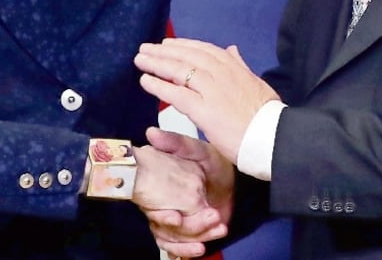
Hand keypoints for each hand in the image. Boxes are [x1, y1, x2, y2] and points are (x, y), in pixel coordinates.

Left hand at [134, 38, 279, 162]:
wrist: (274, 137)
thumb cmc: (266, 115)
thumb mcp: (256, 82)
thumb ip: (241, 66)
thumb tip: (232, 49)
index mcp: (234, 67)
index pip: (204, 50)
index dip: (183, 45)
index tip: (167, 43)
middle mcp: (222, 74)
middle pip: (187, 57)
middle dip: (164, 51)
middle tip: (145, 48)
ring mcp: (212, 91)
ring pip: (179, 71)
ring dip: (157, 63)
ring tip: (140, 60)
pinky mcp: (205, 110)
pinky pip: (176, 94)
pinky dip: (159, 86)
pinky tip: (145, 81)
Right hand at [143, 127, 233, 258]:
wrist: (229, 177)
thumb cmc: (212, 161)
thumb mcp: (196, 148)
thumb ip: (175, 141)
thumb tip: (152, 133)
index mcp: (163, 188)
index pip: (153, 207)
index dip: (161, 215)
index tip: (175, 217)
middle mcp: (166, 205)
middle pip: (166, 228)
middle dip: (190, 227)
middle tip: (213, 216)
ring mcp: (176, 219)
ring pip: (172, 240)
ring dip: (191, 241)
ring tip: (218, 230)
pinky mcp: (188, 230)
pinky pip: (177, 246)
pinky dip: (185, 251)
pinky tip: (198, 251)